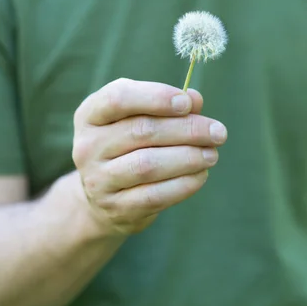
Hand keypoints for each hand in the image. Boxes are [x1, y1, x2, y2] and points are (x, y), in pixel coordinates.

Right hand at [72, 78, 227, 235]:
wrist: (103, 198)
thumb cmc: (129, 146)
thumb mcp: (139, 119)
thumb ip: (167, 106)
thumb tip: (195, 99)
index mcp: (90, 115)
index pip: (118, 98)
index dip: (156, 97)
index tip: (187, 103)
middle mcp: (87, 146)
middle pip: (141, 131)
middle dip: (187, 130)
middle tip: (218, 132)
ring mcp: (98, 180)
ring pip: (148, 165)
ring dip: (188, 158)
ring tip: (212, 154)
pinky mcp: (116, 208)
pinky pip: (154, 195)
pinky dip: (183, 184)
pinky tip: (201, 175)